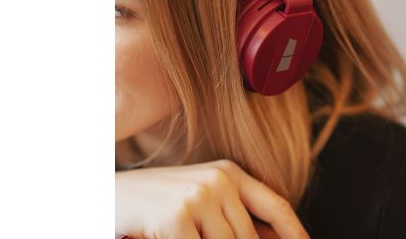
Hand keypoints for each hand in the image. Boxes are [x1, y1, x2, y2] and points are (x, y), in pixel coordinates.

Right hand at [116, 159, 308, 238]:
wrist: (109, 194)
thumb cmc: (158, 204)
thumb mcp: (202, 202)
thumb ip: (235, 218)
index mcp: (230, 172)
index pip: (276, 204)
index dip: (296, 231)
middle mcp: (220, 179)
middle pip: (251, 238)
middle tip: (209, 238)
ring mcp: (199, 196)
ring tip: (185, 234)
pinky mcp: (177, 217)